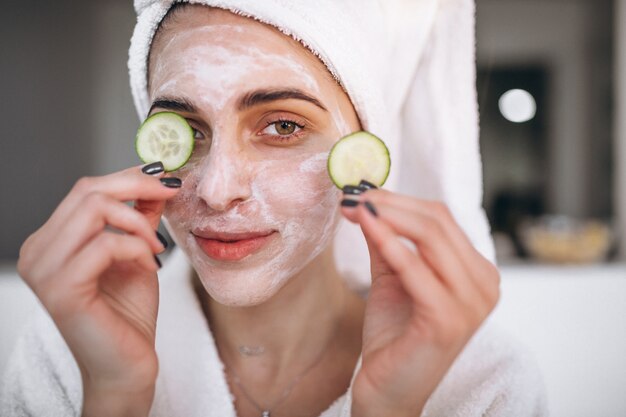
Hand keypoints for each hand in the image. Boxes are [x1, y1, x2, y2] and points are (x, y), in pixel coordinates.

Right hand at [17, 164, 180, 414]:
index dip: (128, 177)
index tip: (165, 179)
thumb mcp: (137, 253)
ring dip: (138, 222)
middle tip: (170, 195)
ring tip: (157, 246)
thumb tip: (155, 180)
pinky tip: (150, 265)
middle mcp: (37, 252)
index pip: (84, 190)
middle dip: (137, 187)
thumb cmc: (129, 315)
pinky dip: (137, 248)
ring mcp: (44, 271)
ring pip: (93, 210)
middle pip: (87, 191)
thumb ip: (139, 217)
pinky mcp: (61, 289)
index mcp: (50, 242)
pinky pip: (105, 244)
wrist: (127, 366)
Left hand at [341, 188, 499, 416]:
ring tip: (352, 207)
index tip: (361, 190)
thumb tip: (368, 200)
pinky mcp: (448, 319)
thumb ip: (387, 241)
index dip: (399, 199)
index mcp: (477, 273)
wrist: (388, 390)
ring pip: (430, 237)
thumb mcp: (393, 278)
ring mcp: (471, 304)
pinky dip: (389, 244)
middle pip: (437, 222)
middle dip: (390, 203)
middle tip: (352, 195)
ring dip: (386, 216)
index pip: (441, 219)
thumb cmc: (394, 336)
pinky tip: (366, 226)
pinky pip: (416, 269)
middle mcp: (484, 285)